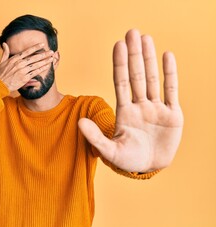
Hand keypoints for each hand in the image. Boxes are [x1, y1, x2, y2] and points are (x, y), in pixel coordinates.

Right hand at [0, 43, 53, 91]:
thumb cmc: (0, 74)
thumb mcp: (1, 61)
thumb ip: (5, 52)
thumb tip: (4, 43)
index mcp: (14, 59)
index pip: (27, 51)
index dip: (36, 47)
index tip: (42, 44)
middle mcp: (19, 64)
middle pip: (34, 58)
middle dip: (44, 54)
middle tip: (51, 52)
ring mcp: (22, 71)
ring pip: (36, 65)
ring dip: (45, 61)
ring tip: (52, 58)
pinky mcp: (25, 78)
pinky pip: (35, 72)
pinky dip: (41, 69)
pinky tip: (46, 66)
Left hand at [78, 29, 183, 172]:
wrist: (149, 168)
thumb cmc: (127, 160)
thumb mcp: (109, 151)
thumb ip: (95, 137)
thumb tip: (79, 122)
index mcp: (124, 112)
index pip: (121, 82)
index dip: (119, 64)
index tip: (118, 45)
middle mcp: (140, 105)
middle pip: (137, 75)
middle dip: (134, 55)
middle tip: (132, 32)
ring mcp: (156, 108)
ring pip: (153, 79)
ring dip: (150, 59)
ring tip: (146, 38)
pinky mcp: (173, 114)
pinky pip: (171, 91)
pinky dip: (170, 74)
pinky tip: (166, 56)